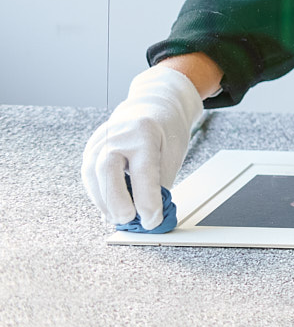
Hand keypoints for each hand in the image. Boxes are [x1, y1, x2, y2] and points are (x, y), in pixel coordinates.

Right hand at [81, 65, 203, 228]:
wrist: (153, 106)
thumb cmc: (165, 131)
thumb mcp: (171, 153)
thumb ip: (159, 184)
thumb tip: (148, 216)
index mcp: (144, 132)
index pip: (143, 170)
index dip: (146, 200)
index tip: (151, 220)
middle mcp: (118, 134)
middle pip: (107, 170)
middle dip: (116, 201)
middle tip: (128, 220)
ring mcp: (100, 140)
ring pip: (92, 176)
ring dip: (104, 202)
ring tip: (120, 218)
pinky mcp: (90, 149)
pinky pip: (89, 176)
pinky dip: (99, 195)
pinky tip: (110, 207)